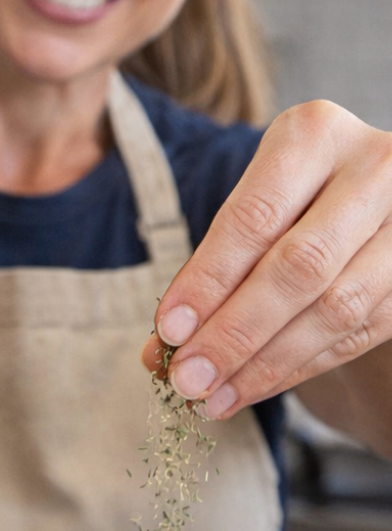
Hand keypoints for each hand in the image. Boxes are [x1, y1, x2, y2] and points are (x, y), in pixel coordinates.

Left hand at [141, 100, 391, 419]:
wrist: (363, 196)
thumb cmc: (287, 199)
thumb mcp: (248, 208)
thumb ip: (207, 271)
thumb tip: (160, 351)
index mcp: (313, 134)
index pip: (252, 218)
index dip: (208, 281)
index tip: (168, 332)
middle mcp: (375, 167)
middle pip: (299, 266)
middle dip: (236, 333)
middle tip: (188, 378)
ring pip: (337, 307)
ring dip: (267, 363)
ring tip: (213, 395)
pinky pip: (360, 332)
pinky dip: (299, 366)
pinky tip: (253, 387)